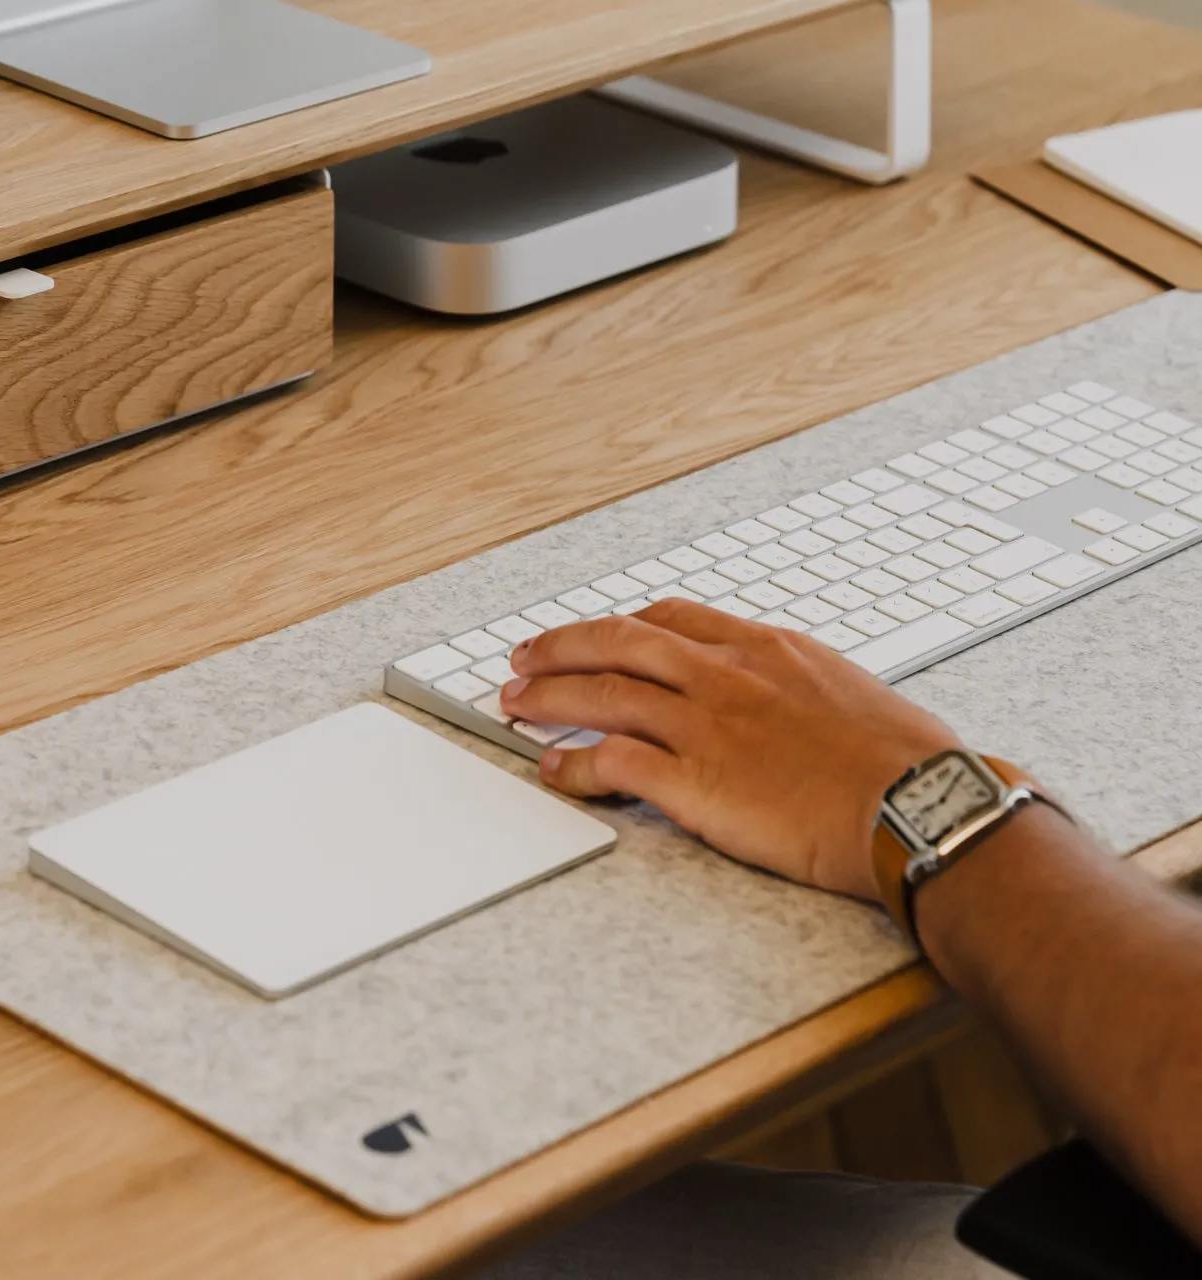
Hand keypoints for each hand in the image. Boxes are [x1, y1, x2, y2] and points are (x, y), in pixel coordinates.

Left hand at [497, 599, 960, 900]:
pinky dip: (572, 764)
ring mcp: (705, 726)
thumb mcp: (851, 695)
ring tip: (515, 702)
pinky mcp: (693, 781)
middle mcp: (726, 676)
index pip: (672, 619)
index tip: (597, 633)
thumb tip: (793, 703)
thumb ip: (803, 688)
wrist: (919, 805)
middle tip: (524, 656)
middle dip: (561, 646)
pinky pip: (611, 762)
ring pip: (602, 695)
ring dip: (548, 696)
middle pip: (617, 643)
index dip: (621, 627)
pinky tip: (553, 769)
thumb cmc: (907, 763)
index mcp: (766, 649)